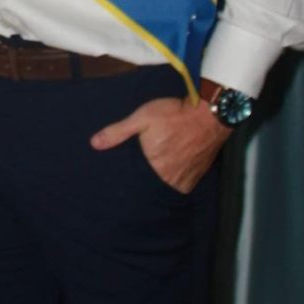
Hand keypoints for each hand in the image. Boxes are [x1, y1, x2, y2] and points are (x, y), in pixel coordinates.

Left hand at [89, 95, 229, 193]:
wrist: (209, 115)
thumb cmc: (174, 115)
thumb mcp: (141, 118)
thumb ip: (118, 132)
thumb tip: (94, 143)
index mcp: (153, 167)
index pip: (135, 183)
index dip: (129, 182)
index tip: (122, 182)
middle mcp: (170, 178)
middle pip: (152, 187)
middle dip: (145, 183)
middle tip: (140, 175)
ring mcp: (185, 180)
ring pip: (168, 188)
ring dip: (161, 183)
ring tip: (156, 174)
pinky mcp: (197, 176)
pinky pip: (183, 186)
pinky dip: (176, 181)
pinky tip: (171, 172)